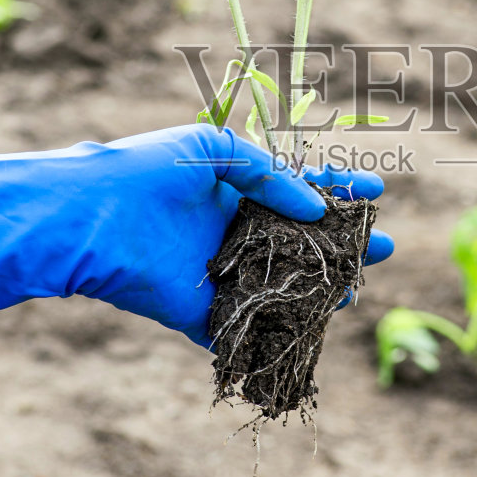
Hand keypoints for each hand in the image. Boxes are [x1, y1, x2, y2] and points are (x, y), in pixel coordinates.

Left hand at [0, 124, 393, 345]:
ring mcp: (218, 273)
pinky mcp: (201, 313)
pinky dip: (282, 328)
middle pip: (301, 241)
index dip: (337, 190)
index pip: (297, 189)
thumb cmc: (145, 170)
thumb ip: (269, 173)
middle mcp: (230, 231)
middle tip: (386, 247)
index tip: (378, 191)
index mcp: (232, 188)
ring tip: (358, 286)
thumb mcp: (213, 148)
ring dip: (324, 286)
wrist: (90, 217)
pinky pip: (248, 325)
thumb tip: (313, 207)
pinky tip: (318, 326)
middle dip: (345, 243)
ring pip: (284, 284)